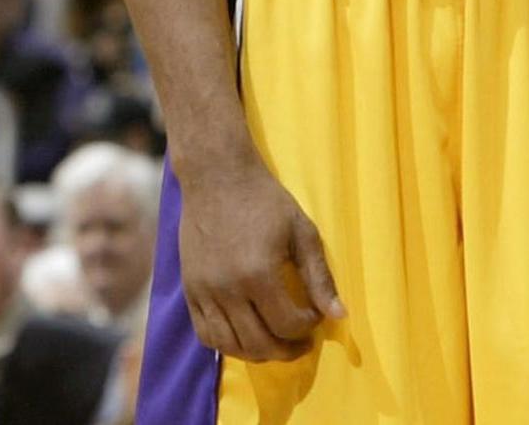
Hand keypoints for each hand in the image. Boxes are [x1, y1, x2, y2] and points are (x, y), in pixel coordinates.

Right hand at [176, 147, 345, 362]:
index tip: (315, 314)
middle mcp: (228, 288)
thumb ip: (320, 278)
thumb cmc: (264, 200)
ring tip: (273, 341)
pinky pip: (205, 333)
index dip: (309, 326)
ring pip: (230, 345)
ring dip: (257, 352)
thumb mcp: (301, 232)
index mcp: (258, 274)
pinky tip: (243, 334)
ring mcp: (204, 290)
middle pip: (260, 343)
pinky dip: (225, 344)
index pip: (288, 325)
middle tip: (301, 340)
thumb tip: (339, 316)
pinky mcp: (189, 288)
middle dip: (287, 349)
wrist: (215, 176)